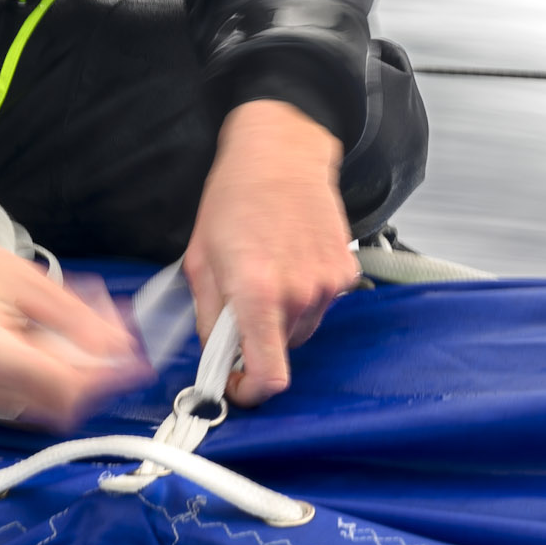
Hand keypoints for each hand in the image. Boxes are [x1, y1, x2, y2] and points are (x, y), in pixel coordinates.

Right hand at [0, 205, 143, 425]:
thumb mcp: (17, 275)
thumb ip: (72, 316)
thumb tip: (116, 344)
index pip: (68, 392)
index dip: (107, 377)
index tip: (132, 356)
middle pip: (60, 398)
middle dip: (92, 364)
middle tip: (109, 322)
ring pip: (43, 395)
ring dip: (70, 360)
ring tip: (79, 313)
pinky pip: (20, 386)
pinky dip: (44, 360)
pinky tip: (47, 324)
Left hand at [184, 100, 358, 406]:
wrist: (282, 153)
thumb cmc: (235, 196)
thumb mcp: (201, 260)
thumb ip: (208, 319)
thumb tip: (216, 357)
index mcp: (257, 293)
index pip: (269, 376)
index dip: (250, 391)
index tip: (237, 385)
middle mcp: (299, 293)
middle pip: (281, 350)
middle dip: (258, 339)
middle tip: (241, 304)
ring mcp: (328, 283)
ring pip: (302, 328)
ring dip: (282, 316)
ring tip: (266, 271)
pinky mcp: (345, 271)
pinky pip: (321, 304)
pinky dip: (303, 295)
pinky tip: (290, 259)